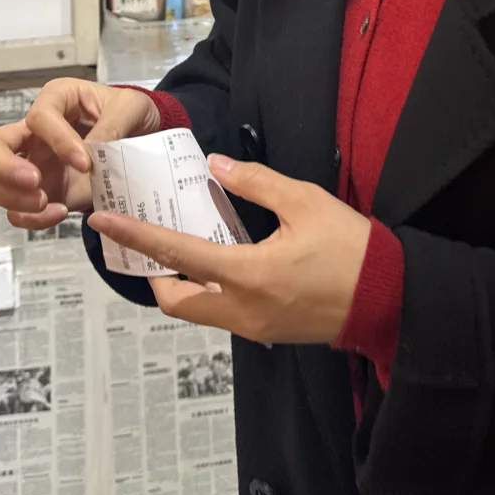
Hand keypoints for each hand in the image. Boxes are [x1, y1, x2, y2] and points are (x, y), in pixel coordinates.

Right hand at [0, 79, 159, 229]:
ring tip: (47, 203)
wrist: (142, 141)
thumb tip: (90, 152)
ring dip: (12, 198)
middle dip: (3, 167)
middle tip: (35, 182)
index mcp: (56, 101)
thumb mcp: (133, 107)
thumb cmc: (132, 114)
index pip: (38, 117)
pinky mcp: (42, 192)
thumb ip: (114, 124)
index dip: (57, 140)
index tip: (84, 162)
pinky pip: (17, 210)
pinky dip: (31, 219)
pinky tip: (58, 213)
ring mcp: (33, 164)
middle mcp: (34, 133)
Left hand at [88, 156, 371, 343]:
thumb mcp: (306, 202)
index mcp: (249, 275)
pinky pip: (222, 314)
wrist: (390, 299)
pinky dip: (207, 291)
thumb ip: (257, 183)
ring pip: (197, 311)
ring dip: (180, 283)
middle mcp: (243, 309)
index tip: (105, 224)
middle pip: (175, 300)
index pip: (178, 255)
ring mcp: (255, 325)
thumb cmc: (352, 249)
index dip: (137, 237)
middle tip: (146, 239)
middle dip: (153, 272)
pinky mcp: (268, 330)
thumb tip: (217, 165)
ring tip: (178, 247)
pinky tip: (218, 262)